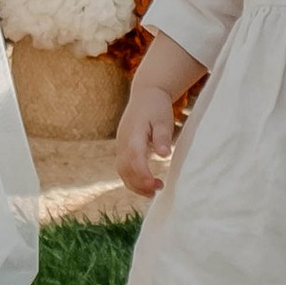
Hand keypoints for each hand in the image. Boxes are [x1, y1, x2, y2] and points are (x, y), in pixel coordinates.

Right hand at [116, 68, 180, 200]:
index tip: (154, 185)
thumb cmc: (156, 107)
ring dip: (135, 184)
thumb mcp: (163, 119)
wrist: (145, 94)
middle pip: (125, 168)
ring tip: (154, 191)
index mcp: (133, 133)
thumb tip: (164, 154)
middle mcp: (123, 141)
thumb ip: (162, 136)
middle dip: (139, 183)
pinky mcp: (123, 148)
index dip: (142, 174)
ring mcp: (121, 145)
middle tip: (158, 190)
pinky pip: (123, 167)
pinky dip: (132, 178)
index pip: (134, 158)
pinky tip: (146, 183)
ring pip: (122, 170)